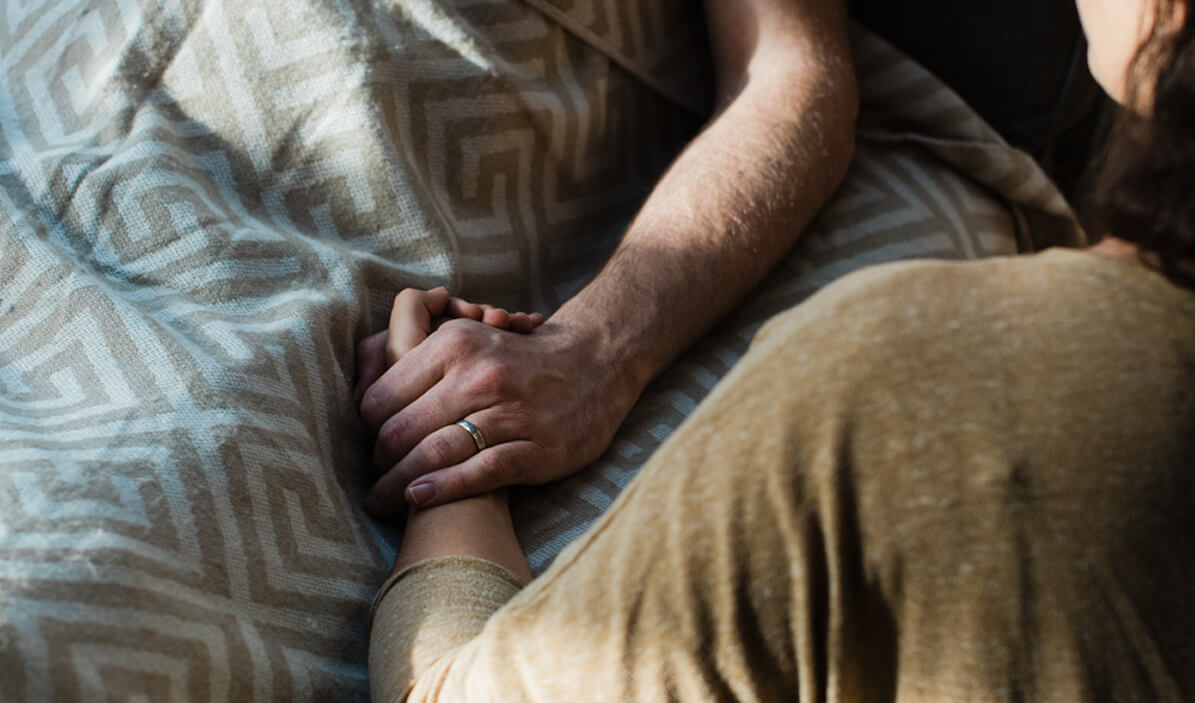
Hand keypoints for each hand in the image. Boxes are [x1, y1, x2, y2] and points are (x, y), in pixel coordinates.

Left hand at [358, 305, 640, 517]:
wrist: (597, 362)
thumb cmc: (518, 357)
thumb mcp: (470, 334)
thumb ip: (419, 352)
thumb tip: (365, 391)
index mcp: (454, 344)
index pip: (383, 396)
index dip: (367, 429)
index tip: (368, 449)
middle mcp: (480, 375)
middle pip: (402, 430)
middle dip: (378, 465)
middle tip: (372, 486)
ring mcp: (511, 412)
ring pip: (434, 453)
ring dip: (397, 486)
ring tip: (381, 504)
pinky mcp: (536, 448)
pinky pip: (478, 472)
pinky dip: (443, 488)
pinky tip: (419, 499)